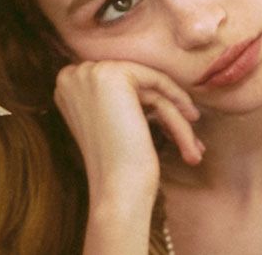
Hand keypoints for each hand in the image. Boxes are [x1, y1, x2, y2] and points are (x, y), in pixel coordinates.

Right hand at [53, 61, 201, 206]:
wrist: (116, 188)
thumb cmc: (117, 165)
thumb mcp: (110, 121)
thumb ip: (118, 95)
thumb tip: (150, 79)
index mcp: (66, 86)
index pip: (118, 84)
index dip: (146, 102)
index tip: (170, 122)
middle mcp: (71, 75)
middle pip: (134, 84)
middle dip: (164, 107)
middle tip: (190, 127)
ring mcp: (89, 72)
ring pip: (148, 86)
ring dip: (175, 114)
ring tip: (194, 144)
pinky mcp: (112, 74)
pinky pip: (156, 81)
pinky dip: (177, 102)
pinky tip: (190, 124)